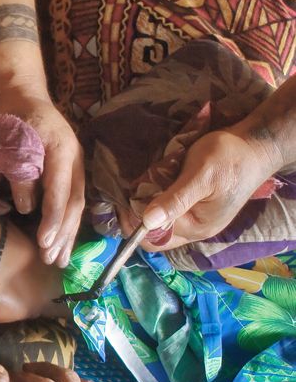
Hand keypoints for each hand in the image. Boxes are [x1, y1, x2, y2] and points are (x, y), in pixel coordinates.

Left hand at [0, 88, 84, 267]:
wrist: (23, 94)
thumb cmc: (12, 119)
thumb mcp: (10, 145)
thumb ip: (20, 176)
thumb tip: (28, 209)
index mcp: (61, 150)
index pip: (61, 192)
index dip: (54, 220)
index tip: (44, 243)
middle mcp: (75, 159)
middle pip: (75, 203)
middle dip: (64, 234)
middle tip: (54, 260)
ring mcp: (77, 164)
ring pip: (77, 204)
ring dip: (69, 234)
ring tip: (62, 260)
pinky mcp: (72, 170)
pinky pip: (74, 200)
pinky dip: (68, 222)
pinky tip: (63, 241)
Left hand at [138, 129, 277, 251]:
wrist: (256, 143)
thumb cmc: (229, 157)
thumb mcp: (200, 175)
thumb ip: (175, 200)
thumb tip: (147, 221)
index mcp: (197, 227)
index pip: (154, 238)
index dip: (134, 223)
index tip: (125, 200)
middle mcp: (195, 229)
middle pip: (154, 232)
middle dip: (139, 212)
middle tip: (137, 187)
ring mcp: (196, 218)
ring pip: (160, 219)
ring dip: (149, 202)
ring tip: (150, 180)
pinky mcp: (196, 205)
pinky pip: (170, 208)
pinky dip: (160, 196)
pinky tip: (161, 179)